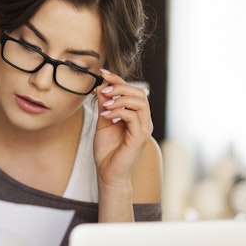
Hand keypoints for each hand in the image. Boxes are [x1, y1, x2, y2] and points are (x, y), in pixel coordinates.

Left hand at [93, 69, 153, 189]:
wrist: (108, 173)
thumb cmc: (107, 151)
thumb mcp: (103, 123)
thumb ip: (104, 106)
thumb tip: (101, 87)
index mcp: (137, 116)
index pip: (132, 92)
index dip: (118, 80)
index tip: (103, 72)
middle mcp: (144, 121)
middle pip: (139, 93)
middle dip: (120, 87)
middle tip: (103, 89)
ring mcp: (144, 129)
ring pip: (139, 102)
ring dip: (120, 98)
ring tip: (104, 103)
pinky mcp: (140, 137)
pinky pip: (133, 116)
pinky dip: (118, 111)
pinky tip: (106, 114)